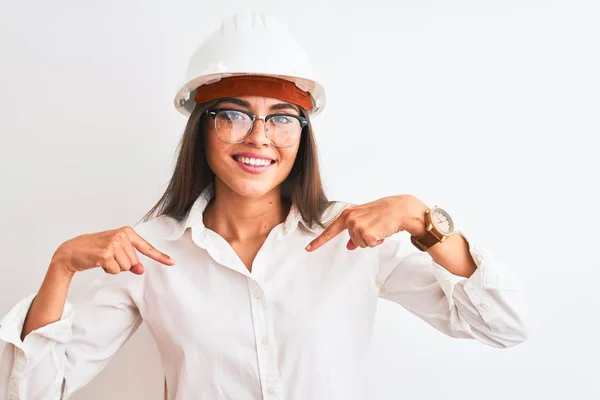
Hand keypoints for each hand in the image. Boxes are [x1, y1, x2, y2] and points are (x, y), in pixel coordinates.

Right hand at [52, 226, 174, 275]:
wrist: (71, 251)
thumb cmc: (94, 250)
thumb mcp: (115, 252)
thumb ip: (130, 259)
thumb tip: (141, 269)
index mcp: (126, 232)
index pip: (146, 247)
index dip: (160, 256)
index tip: (172, 262)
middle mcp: (122, 235)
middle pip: (134, 261)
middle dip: (122, 264)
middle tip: (107, 257)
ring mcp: (114, 244)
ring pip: (127, 267)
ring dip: (115, 267)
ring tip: (103, 259)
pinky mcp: (106, 254)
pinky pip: (116, 270)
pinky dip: (108, 270)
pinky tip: (99, 262)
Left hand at [306, 195, 427, 251]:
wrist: (400, 209)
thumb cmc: (384, 213)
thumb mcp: (366, 220)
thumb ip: (354, 231)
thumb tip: (349, 246)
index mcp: (347, 214)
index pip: (330, 230)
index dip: (318, 241)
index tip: (308, 249)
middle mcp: (349, 219)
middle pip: (353, 241)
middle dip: (365, 238)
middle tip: (375, 227)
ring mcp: (356, 226)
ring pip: (361, 244)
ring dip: (372, 239)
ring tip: (379, 228)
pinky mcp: (366, 232)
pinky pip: (369, 245)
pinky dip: (377, 241)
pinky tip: (382, 231)